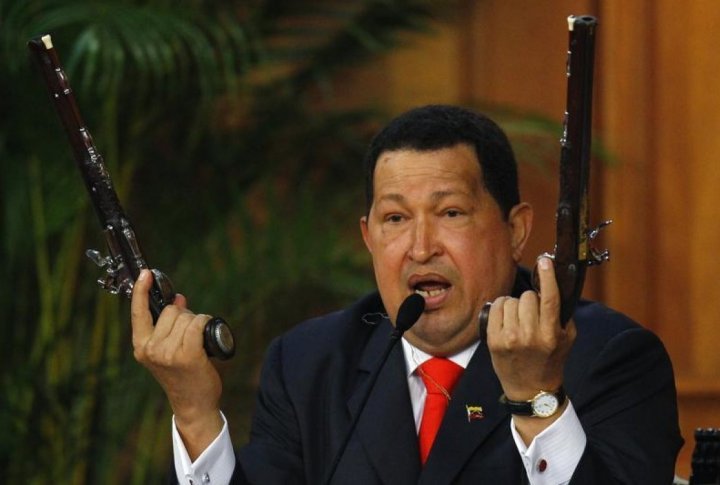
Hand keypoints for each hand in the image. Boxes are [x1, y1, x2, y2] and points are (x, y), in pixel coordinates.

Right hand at [131, 269, 222, 458]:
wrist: (194, 404)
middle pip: (170, 310)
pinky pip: (198, 323)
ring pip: (186, 316)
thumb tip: (179, 299)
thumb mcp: (168, 351)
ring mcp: (167, 353)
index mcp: (141, 347)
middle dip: (184, 316)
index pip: (138, 313)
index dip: (141, 291)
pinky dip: (205, 323)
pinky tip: (206, 338)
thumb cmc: (184, 375)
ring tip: (197, 343)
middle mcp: (151, 349)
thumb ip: (169, 326)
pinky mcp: (186, 355)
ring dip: (196, 322)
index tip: (145, 273)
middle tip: (189, 337)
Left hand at [485, 257, 575, 439]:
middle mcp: (530, 336)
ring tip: (519, 320)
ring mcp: (509, 339)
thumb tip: (553, 284)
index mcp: (550, 334)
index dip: (547, 277)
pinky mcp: (494, 340)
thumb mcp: (566, 338)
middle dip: (531, 301)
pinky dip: (501, 309)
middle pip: (527, 297)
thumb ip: (562, 313)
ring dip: (515, 305)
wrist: (530, 389)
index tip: (544, 261)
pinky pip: (496, 307)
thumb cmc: (551, 360)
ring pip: (510, 300)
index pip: (549, 299)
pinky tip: (506, 321)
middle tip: (532, 315)